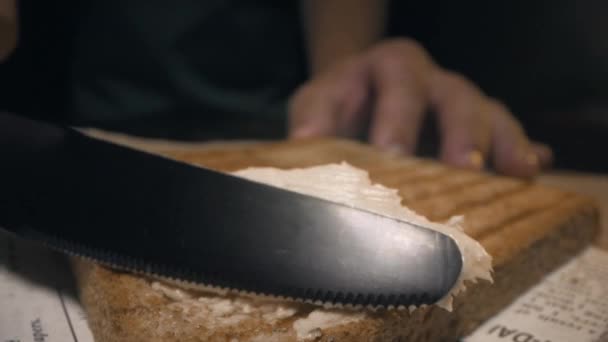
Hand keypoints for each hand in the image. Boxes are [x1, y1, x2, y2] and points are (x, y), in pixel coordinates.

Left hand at [288, 39, 551, 176]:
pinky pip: (509, 132)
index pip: (397, 83)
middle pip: (454, 95)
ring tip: (515, 173)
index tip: (394, 156)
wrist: (359, 97)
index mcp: (386, 68)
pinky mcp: (480, 127)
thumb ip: (312, 122)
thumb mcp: (316, 106)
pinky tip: (532, 170)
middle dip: (459, 132)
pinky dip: (521, 151)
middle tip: (461, 168)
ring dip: (500, 144)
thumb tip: (306, 144)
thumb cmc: (337, 108)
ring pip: (489, 113)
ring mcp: (458, 102)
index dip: (399, 117)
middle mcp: (430, 80)